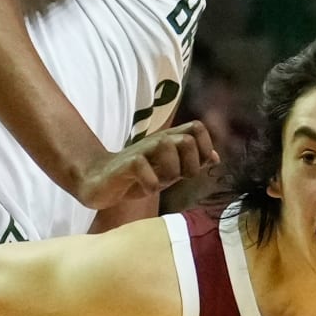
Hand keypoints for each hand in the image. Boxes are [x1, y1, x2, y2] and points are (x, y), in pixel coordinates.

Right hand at [73, 121, 217, 208]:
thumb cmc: (139, 176)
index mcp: (170, 140)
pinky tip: (145, 188)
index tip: (194, 168)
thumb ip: (191, 163)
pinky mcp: (126, 164)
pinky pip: (146, 170)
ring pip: (168, 147)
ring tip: (159, 182)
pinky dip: (150, 185)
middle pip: (187, 140)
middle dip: (189, 166)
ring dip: (170, 173)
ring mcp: (141, 151)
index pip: (198, 128)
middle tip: (177, 179)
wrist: (100, 181)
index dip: (204, 148)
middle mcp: (157, 140)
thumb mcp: (170, 171)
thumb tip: (216, 157)